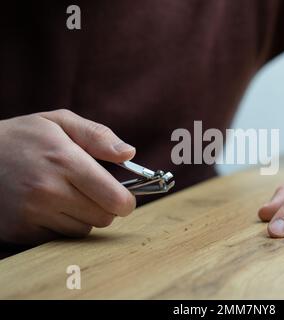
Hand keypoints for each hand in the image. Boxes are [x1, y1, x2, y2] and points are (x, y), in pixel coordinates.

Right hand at [0, 109, 135, 244]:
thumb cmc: (23, 137)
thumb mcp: (60, 122)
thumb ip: (98, 136)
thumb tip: (129, 154)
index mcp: (65, 161)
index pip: (115, 199)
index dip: (126, 199)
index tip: (123, 195)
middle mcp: (48, 191)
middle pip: (104, 218)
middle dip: (105, 206)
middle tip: (90, 191)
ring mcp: (32, 214)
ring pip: (84, 230)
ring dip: (83, 217)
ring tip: (65, 195)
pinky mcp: (20, 230)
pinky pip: (61, 238)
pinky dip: (62, 225)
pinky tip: (48, 206)